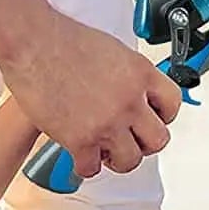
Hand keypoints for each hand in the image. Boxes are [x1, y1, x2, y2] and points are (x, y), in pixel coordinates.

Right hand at [0, 10, 181, 179]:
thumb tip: (134, 91)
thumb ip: (129, 75)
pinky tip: (80, 153)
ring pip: (130, 161)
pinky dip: (85, 164)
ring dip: (117, 158)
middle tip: (129, 139)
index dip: (163, 116)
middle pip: (158, 140)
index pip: (173, 104)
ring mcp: (108, 122)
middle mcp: (130, 99)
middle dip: (143, 142)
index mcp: (141, 73)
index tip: (151, 119)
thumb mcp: (114, 50)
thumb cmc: (66, 40)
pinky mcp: (80, 140)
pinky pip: (92, 168)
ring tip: (104, 148)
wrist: (35, 43)